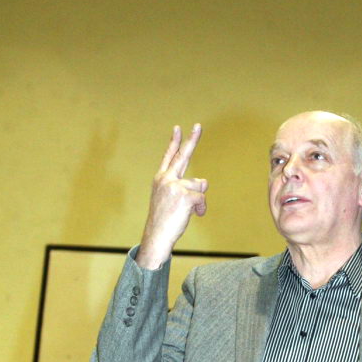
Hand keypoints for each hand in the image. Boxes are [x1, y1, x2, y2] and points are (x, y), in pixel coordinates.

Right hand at [137, 125, 207, 268]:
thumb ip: (187, 187)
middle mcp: (166, 179)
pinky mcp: (184, 195)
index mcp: (161, 179)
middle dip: (192, 140)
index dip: (174, 142)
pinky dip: (201, 209)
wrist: (156, 236)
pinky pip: (202, 199)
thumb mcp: (173, 200)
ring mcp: (175, 186)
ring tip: (186, 212)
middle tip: (198, 125)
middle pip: (183, 156)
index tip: (178, 128)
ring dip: (198, 201)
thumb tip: (204, 182)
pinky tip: (193, 215)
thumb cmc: (164, 220)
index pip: (169, 157)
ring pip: (199, 186)